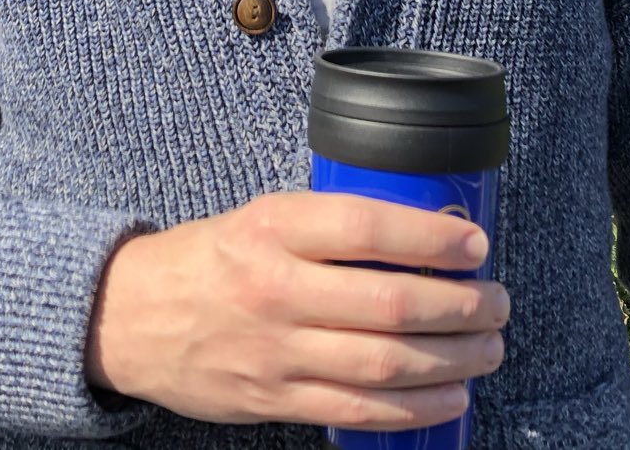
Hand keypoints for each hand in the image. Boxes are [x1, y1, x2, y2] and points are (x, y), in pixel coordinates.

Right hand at [85, 190, 509, 429]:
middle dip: (462, 306)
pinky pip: (358, 411)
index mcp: (273, 228)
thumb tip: (425, 235)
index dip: (433, 236)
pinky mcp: (273, 400)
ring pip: (384, 363)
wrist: (130, 318)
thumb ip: (329, 227)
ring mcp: (275, 351)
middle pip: (391, 302)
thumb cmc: (213, 260)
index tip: (476, 243)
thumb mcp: (262, 218)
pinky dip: (415, 408)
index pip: (368, 227)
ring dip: (452, 359)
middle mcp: (275, 288)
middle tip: (498, 302)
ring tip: (488, 348)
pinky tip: (451, 395)